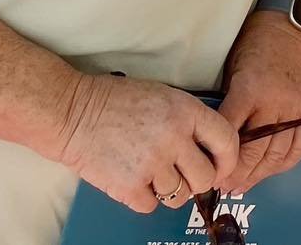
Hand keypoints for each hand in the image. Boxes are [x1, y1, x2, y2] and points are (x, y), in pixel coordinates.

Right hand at [49, 73, 239, 214]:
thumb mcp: (162, 96)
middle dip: (196, 180)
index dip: (227, 160)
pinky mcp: (130, 186)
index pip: (226, 141)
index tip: (220, 167)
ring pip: (179, 196)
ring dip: (168, 189)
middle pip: (205, 178)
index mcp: (185, 111)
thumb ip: (188, 120)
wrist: (73, 112)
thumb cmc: (116, 102)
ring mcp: (152, 164)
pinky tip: (132, 176)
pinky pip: (151, 205)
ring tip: (150, 170)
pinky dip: (142, 196)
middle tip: (181, 173)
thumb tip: (210, 149)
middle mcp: (173, 139)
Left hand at [216, 10, 300, 193]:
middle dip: (236, 174)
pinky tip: (269, 170)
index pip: (229, 132)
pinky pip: (299, 147)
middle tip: (222, 186)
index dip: (217, 156)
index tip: (206, 169)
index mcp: (250, 89)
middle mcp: (275, 103)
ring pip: (277, 155)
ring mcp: (295, 109)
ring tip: (242, 185)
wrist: (293, 23)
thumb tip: (213, 133)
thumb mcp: (233, 66)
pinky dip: (284, 164)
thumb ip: (228, 100)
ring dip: (258, 175)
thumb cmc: (255, 40)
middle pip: (254, 151)